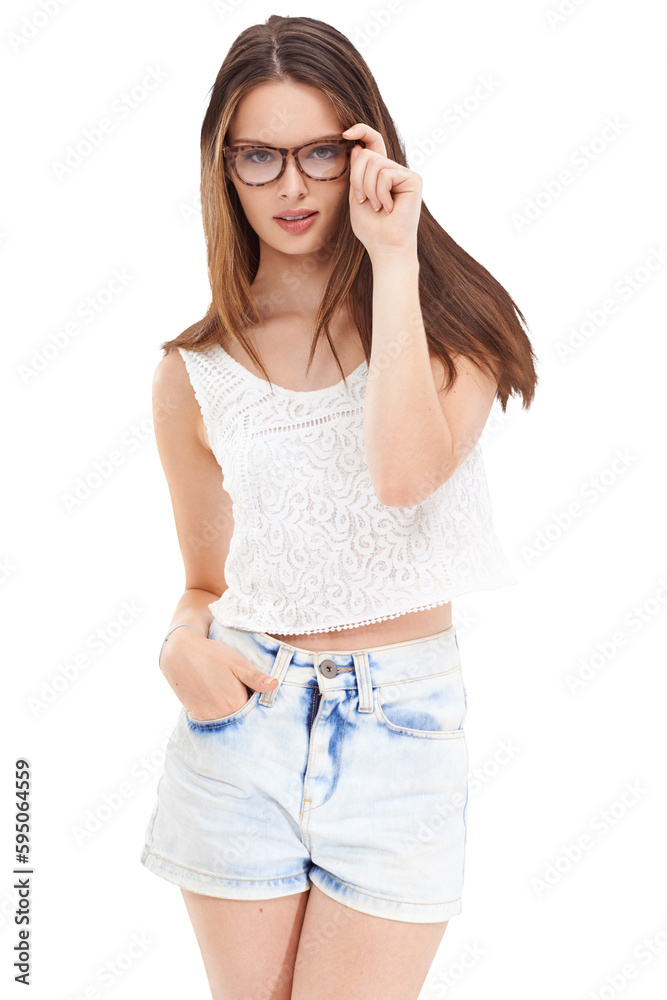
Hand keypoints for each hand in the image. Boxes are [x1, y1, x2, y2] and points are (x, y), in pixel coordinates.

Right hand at [159, 627, 276, 721]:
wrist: (180, 654)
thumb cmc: (212, 655)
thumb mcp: (237, 663)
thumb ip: (256, 678)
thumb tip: (274, 685)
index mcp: (235, 704)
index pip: (257, 714)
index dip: (261, 707)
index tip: (263, 699)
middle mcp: (222, 716)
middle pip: (243, 721)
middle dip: (249, 713)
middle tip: (250, 697)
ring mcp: (208, 718)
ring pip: (229, 723)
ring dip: (235, 716)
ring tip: (233, 697)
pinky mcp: (197, 716)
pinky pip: (215, 722)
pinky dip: (221, 716)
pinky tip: (221, 701)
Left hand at [342, 122, 421, 257]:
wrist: (385, 246)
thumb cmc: (371, 228)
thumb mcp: (356, 196)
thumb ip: (356, 173)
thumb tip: (357, 148)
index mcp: (380, 173)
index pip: (372, 142)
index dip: (361, 131)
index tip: (345, 133)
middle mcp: (394, 170)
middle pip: (366, 153)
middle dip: (357, 179)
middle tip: (364, 200)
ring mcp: (404, 174)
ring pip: (374, 162)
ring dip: (368, 189)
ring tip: (377, 207)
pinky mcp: (413, 180)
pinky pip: (385, 174)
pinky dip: (380, 193)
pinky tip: (388, 208)